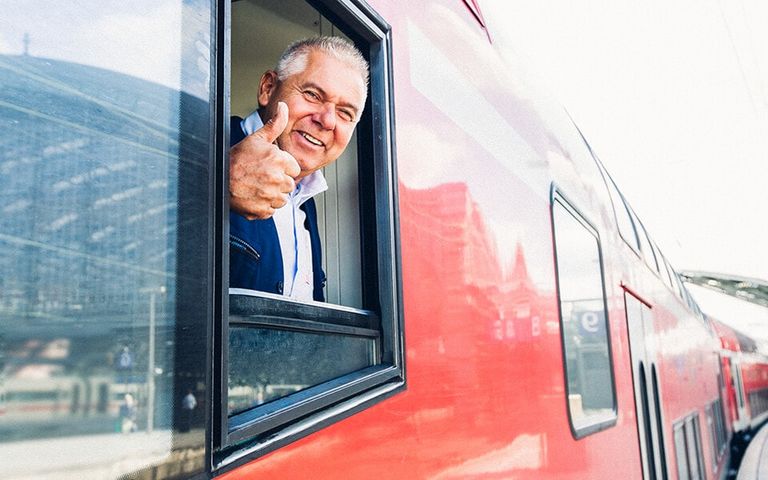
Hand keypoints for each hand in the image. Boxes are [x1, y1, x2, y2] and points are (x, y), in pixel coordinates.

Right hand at [229, 102, 300, 218]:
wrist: (217, 178)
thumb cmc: (236, 159)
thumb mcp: (257, 138)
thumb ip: (275, 124)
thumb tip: (283, 107)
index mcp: (279, 160)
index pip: (294, 169)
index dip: (283, 167)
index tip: (270, 166)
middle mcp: (277, 179)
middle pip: (289, 184)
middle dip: (278, 181)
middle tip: (261, 176)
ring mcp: (270, 196)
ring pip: (282, 199)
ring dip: (272, 195)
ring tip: (257, 185)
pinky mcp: (262, 211)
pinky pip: (271, 210)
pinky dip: (263, 206)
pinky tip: (253, 195)